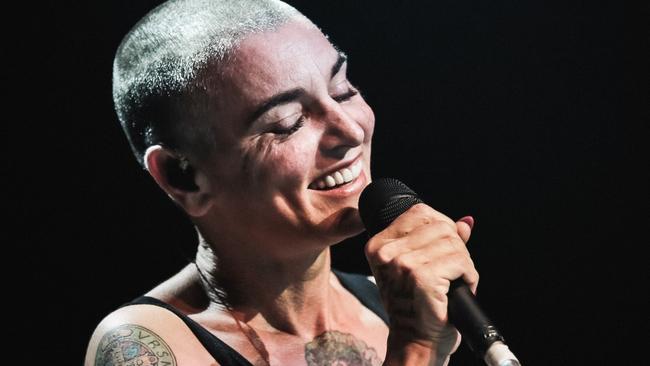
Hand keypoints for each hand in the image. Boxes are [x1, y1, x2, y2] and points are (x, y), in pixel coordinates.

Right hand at [364, 204, 477, 362]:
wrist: (415, 340)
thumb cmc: (417, 306)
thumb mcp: (420, 266)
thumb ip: (440, 240)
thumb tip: (465, 222)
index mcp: (379, 244)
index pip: (419, 212)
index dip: (442, 226)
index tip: (445, 249)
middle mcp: (386, 252)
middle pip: (440, 226)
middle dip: (455, 247)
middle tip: (452, 272)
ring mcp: (402, 264)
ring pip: (453, 243)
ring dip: (463, 264)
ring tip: (454, 282)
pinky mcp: (421, 277)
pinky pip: (460, 262)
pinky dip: (469, 276)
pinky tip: (460, 288)